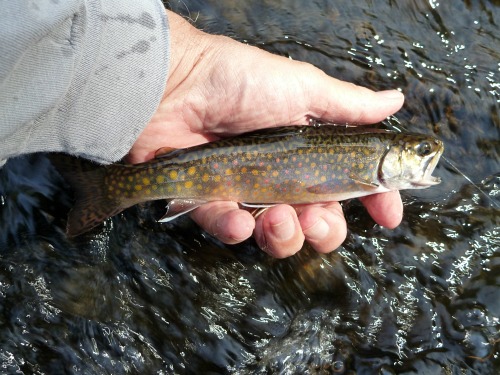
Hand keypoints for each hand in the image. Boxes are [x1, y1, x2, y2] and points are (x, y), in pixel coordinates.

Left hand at [128, 11, 404, 257]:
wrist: (174, 82)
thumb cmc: (239, 79)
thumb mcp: (302, 88)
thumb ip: (349, 105)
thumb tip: (395, 100)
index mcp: (310, 150)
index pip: (350, 183)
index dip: (374, 200)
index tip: (387, 212)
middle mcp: (283, 175)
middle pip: (318, 221)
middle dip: (325, 230)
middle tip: (317, 220)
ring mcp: (246, 191)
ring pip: (278, 235)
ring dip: (285, 236)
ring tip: (277, 219)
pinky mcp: (209, 201)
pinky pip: (229, 230)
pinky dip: (237, 230)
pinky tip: (240, 218)